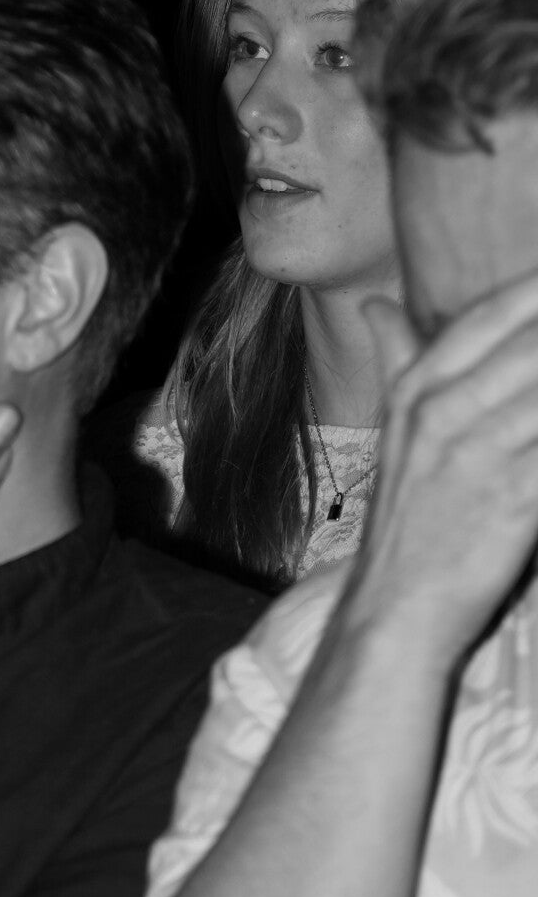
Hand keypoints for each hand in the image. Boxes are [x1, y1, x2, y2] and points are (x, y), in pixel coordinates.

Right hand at [345, 269, 537, 668]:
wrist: (397, 608)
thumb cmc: (407, 515)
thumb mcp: (393, 429)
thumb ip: (395, 356)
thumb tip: (374, 304)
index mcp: (420, 388)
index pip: (490, 316)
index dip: (535, 288)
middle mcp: (447, 413)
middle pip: (531, 345)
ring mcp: (481, 457)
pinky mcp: (516, 504)